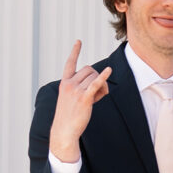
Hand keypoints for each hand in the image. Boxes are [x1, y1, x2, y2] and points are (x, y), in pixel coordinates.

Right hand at [48, 39, 111, 158]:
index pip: (70, 64)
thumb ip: (83, 89)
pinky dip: (103, 77)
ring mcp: (76, 91)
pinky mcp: (84, 98)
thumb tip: (100, 84)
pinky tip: (109, 71)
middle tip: (96, 93)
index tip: (79, 41)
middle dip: (96, 78)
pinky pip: (96, 83)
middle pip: (89, 70)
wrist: (63, 131)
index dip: (75, 52)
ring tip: (98, 98)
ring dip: (102, 85)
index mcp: (64, 83)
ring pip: (95, 77)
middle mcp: (69, 84)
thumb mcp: (72, 99)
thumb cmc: (69, 116)